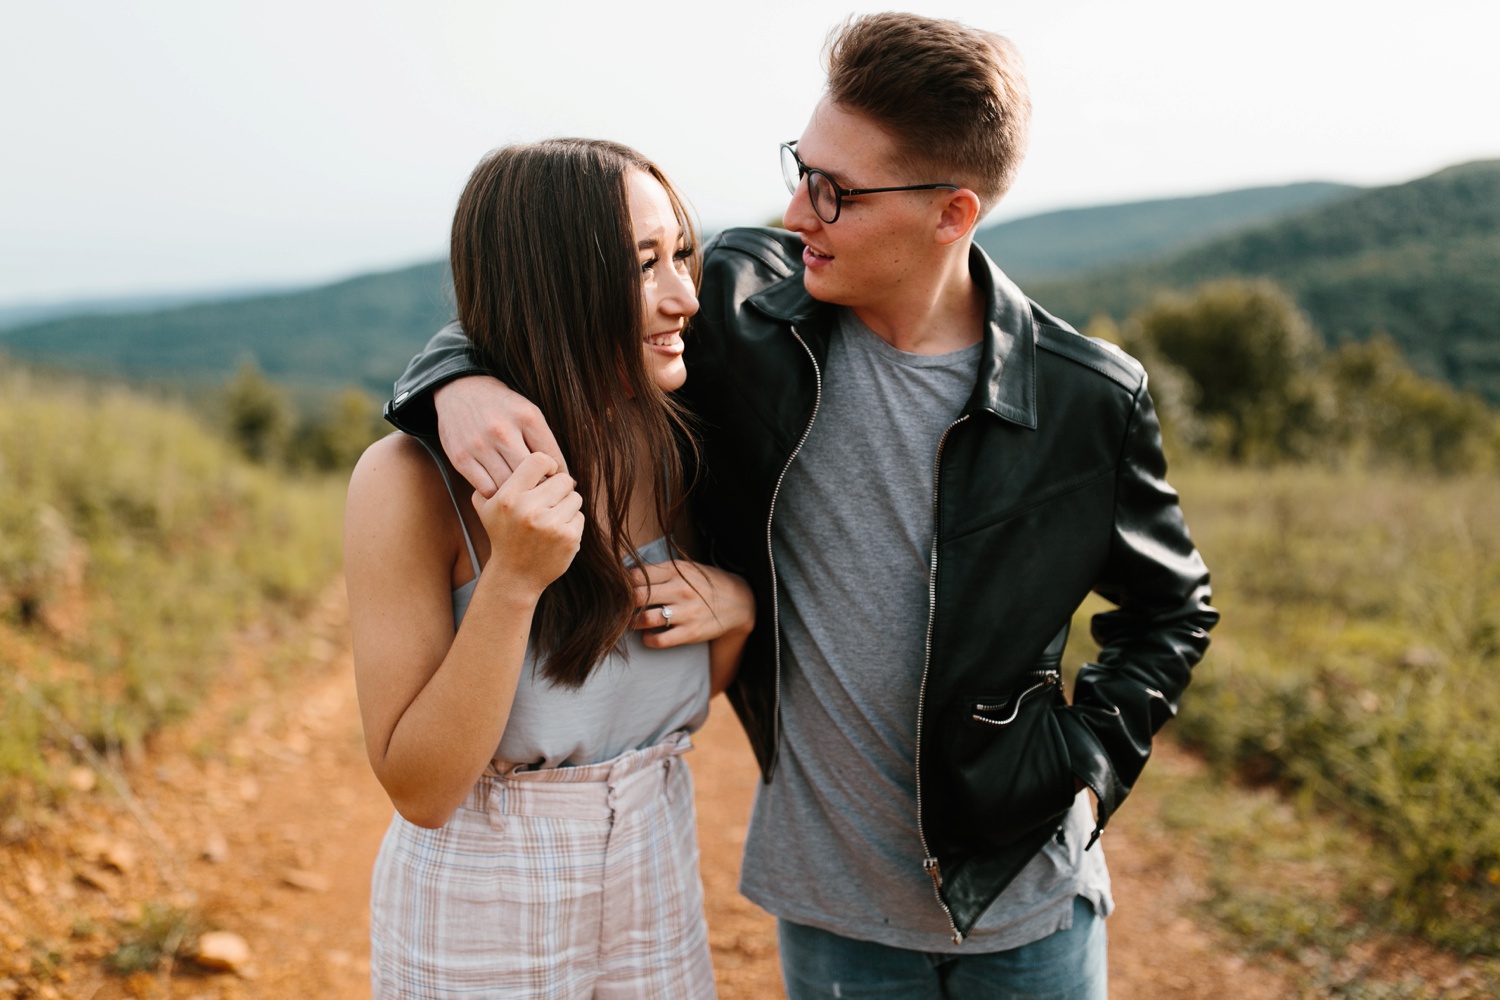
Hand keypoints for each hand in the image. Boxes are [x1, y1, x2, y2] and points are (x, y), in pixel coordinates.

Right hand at [436, 376, 566, 497]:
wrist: (461, 390)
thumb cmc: (503, 407)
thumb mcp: (528, 413)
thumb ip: (544, 442)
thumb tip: (567, 478)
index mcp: (526, 416)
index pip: (552, 458)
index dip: (558, 476)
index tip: (559, 484)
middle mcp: (503, 430)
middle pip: (531, 474)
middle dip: (540, 488)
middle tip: (542, 494)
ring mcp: (479, 444)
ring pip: (508, 485)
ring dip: (517, 494)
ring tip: (522, 494)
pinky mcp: (460, 457)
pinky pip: (485, 489)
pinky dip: (496, 494)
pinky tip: (499, 489)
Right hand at [473, 453, 583, 595]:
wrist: (515, 575)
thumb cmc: (502, 533)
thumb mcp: (486, 506)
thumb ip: (494, 477)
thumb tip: (515, 450)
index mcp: (508, 497)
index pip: (539, 460)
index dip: (547, 464)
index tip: (546, 474)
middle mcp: (528, 510)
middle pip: (563, 479)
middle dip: (558, 488)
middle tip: (548, 501)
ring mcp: (550, 525)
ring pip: (575, 496)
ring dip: (567, 505)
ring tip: (549, 518)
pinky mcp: (568, 538)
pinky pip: (579, 516)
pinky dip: (571, 522)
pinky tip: (555, 534)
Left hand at [629, 559, 754, 649]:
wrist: (740, 602)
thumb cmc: (705, 583)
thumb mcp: (686, 569)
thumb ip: (659, 571)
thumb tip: (625, 576)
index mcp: (676, 570)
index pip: (636, 575)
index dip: (621, 584)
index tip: (618, 590)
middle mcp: (680, 590)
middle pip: (636, 596)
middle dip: (622, 604)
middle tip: (619, 608)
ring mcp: (686, 612)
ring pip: (645, 619)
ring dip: (632, 623)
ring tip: (632, 622)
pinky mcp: (691, 632)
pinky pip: (659, 640)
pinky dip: (647, 639)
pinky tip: (648, 635)